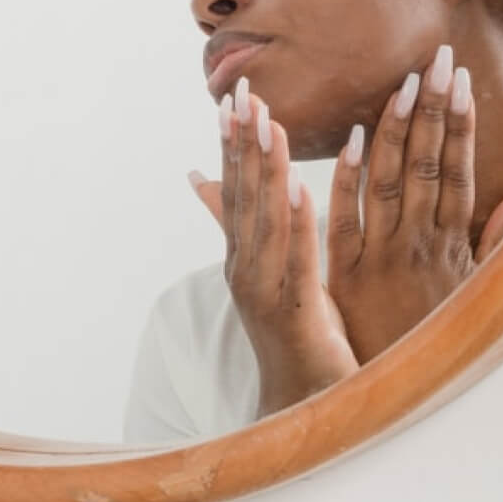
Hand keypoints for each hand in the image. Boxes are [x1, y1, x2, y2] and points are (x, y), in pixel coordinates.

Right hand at [200, 77, 358, 415]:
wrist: (301, 408)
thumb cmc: (295, 338)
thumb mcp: (268, 274)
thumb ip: (241, 228)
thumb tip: (200, 180)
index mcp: (243, 256)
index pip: (235, 189)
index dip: (233, 143)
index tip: (232, 98)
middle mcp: (245, 267)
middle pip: (243, 195)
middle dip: (244, 142)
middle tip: (244, 93)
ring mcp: (264, 289)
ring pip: (265, 217)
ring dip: (266, 168)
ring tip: (268, 124)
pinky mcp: (294, 310)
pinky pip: (296, 256)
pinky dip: (294, 220)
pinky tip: (297, 185)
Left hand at [325, 45, 502, 361]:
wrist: (393, 395)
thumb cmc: (432, 339)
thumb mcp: (474, 292)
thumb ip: (497, 241)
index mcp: (448, 243)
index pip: (455, 170)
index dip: (459, 124)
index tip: (460, 81)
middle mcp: (418, 243)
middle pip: (428, 165)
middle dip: (434, 110)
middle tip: (439, 58)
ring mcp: (383, 256)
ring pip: (392, 182)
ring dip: (397, 130)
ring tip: (406, 82)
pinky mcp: (347, 274)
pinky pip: (346, 219)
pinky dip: (349, 179)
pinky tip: (352, 140)